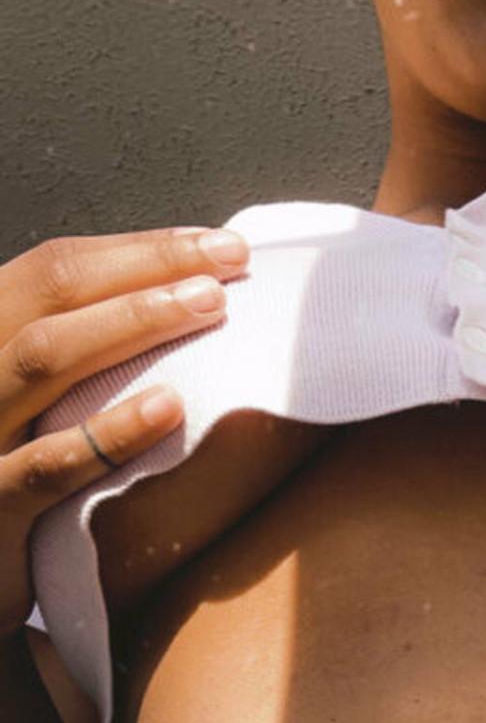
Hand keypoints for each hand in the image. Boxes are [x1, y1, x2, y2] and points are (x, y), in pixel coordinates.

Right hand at [0, 224, 248, 643]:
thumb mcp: (27, 405)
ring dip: (132, 323)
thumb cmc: (10, 478)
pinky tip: (168, 406)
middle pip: (52, 293)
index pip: (54, 269)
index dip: (135, 249)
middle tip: (226, 260)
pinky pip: (49, 465)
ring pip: (45, 357)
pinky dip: (110, 432)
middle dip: (144, 267)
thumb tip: (180, 305)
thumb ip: (77, 358)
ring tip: (209, 306)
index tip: (213, 244)